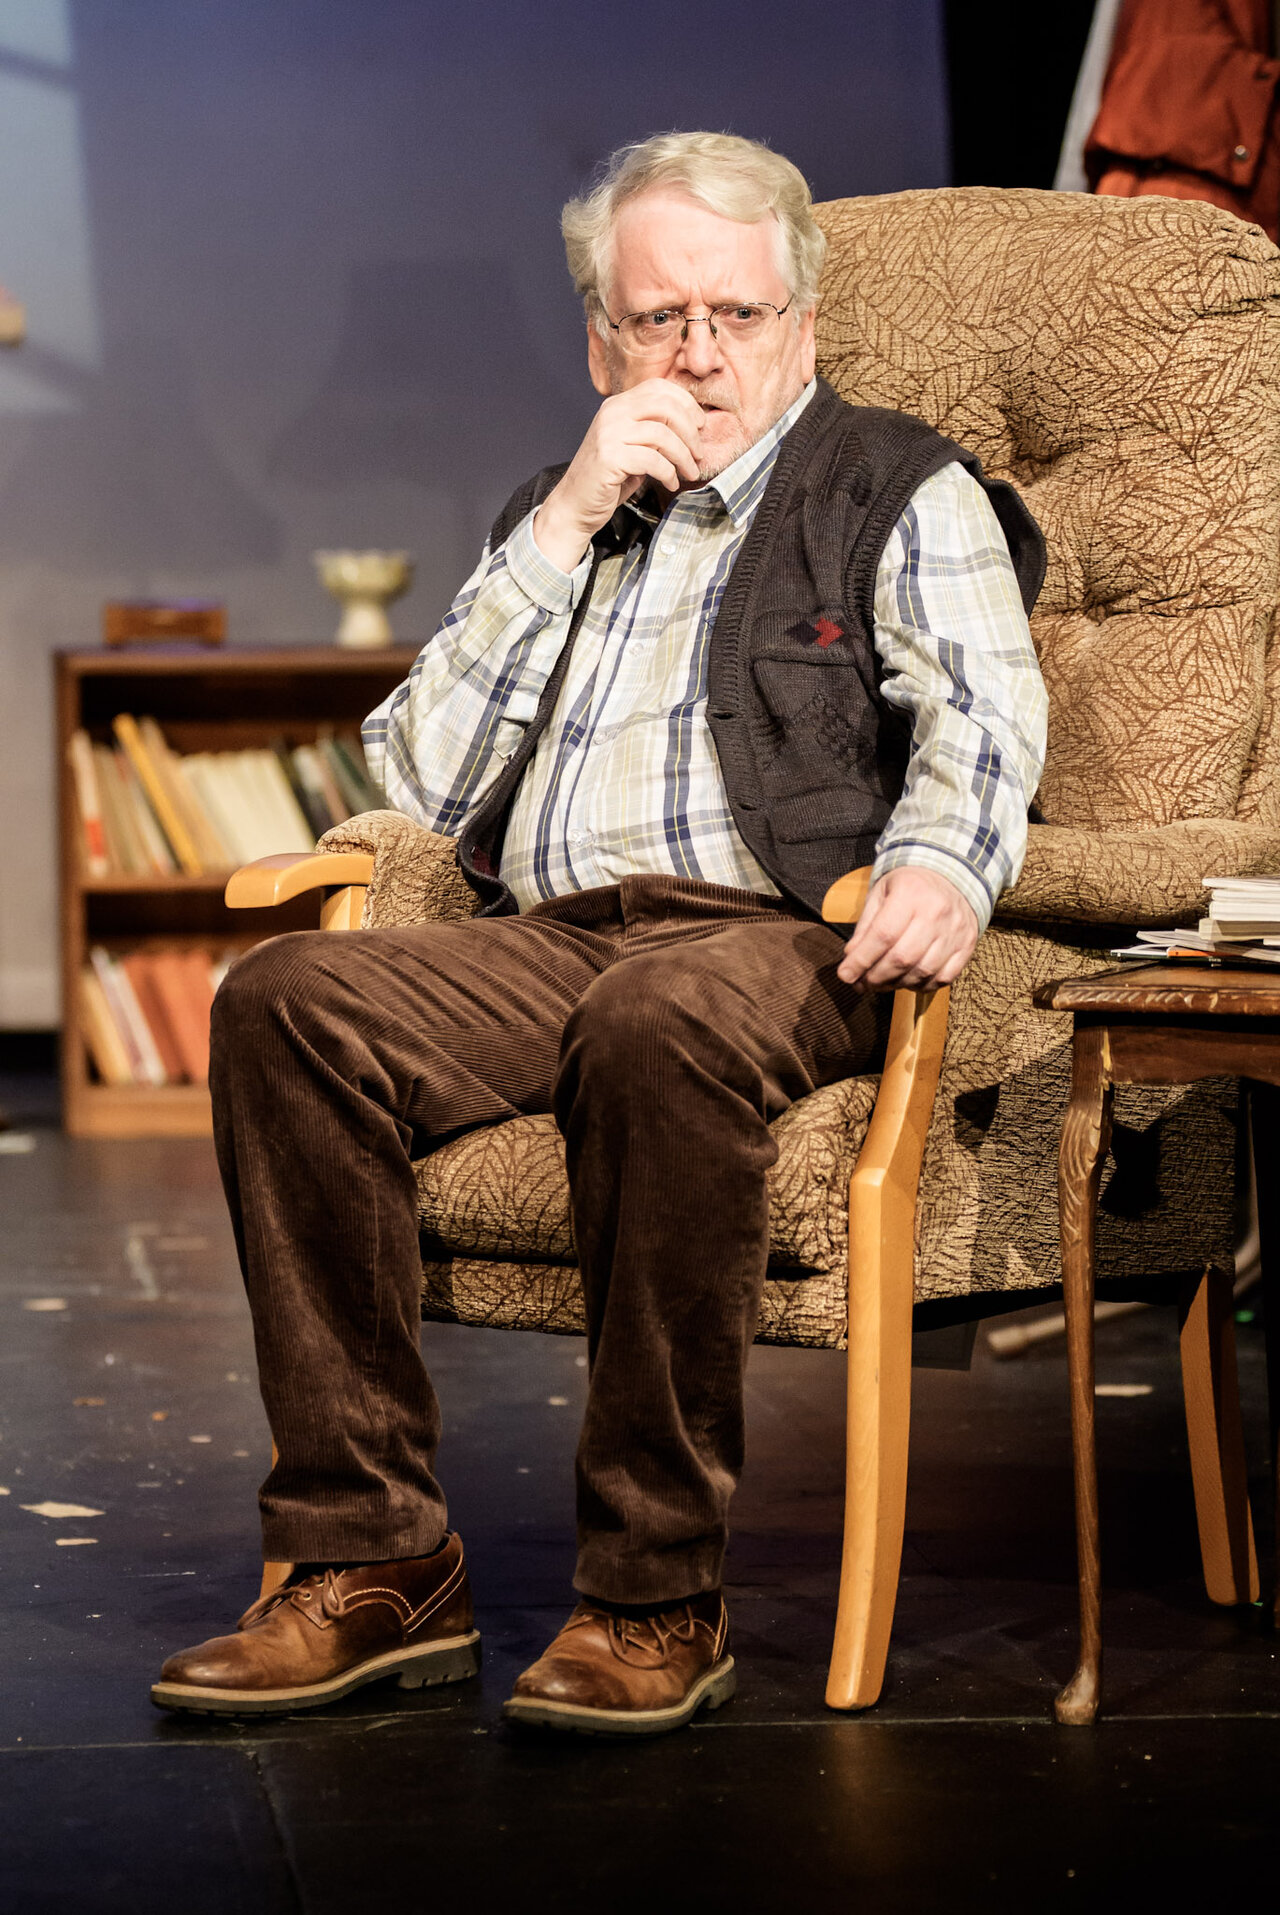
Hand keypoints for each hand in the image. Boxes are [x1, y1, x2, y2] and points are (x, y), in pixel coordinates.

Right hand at [532, 380, 705, 570]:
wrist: (576, 505)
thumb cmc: (608, 478)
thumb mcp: (632, 445)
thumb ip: (653, 430)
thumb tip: (691, 425)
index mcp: (618, 405)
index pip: (659, 388)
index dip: (686, 403)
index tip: (700, 424)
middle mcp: (612, 414)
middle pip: (665, 407)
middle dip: (690, 431)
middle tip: (699, 453)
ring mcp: (609, 434)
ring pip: (662, 434)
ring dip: (683, 456)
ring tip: (690, 472)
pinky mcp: (610, 458)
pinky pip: (652, 460)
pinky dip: (668, 473)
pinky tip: (671, 482)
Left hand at [836, 867, 977, 991]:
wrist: (952, 875)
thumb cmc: (908, 886)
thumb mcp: (881, 894)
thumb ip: (865, 926)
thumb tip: (851, 960)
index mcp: (910, 892)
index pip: (882, 935)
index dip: (861, 960)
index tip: (845, 975)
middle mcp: (936, 911)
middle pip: (903, 958)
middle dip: (876, 977)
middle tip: (863, 983)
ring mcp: (955, 930)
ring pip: (923, 971)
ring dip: (897, 985)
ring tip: (882, 983)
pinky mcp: (967, 944)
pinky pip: (945, 977)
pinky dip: (923, 986)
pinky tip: (908, 981)